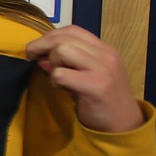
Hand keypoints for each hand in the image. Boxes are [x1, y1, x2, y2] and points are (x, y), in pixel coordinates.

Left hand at [24, 25, 143, 132]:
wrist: (123, 125)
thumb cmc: (101, 100)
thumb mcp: (84, 76)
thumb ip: (65, 63)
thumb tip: (40, 56)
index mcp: (104, 49)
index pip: (72, 30)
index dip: (49, 36)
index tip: (38, 48)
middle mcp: (106, 55)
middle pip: (63, 37)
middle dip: (41, 45)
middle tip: (32, 58)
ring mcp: (103, 69)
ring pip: (62, 50)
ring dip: (52, 62)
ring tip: (58, 77)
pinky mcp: (96, 86)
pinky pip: (61, 74)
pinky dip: (55, 80)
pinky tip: (62, 88)